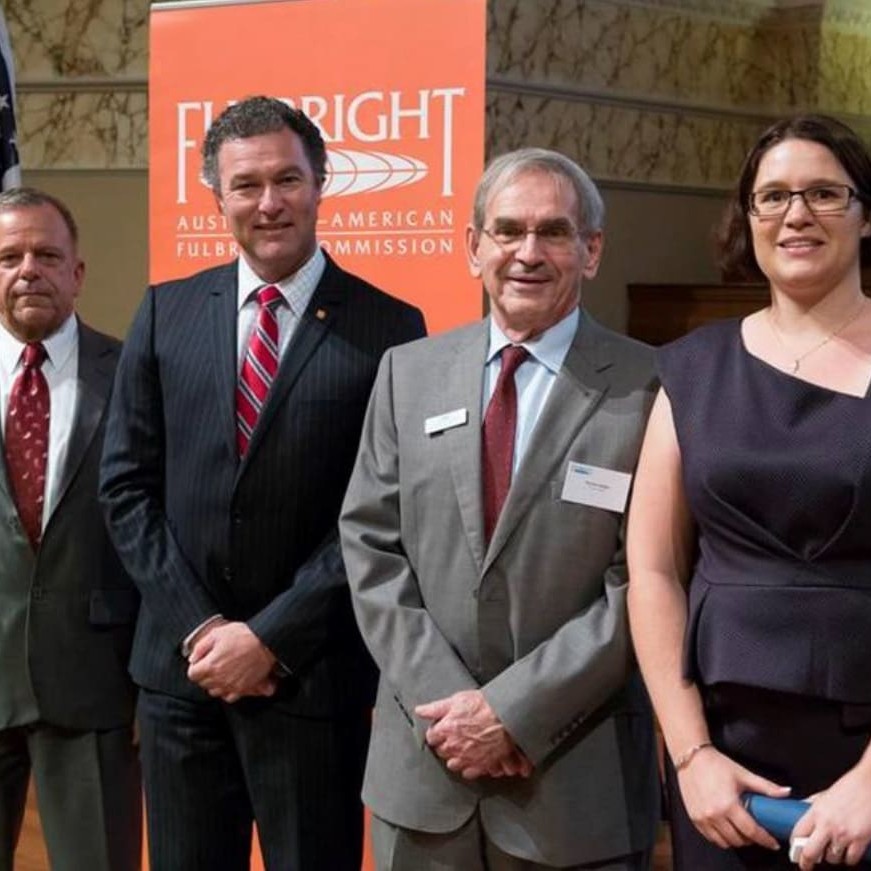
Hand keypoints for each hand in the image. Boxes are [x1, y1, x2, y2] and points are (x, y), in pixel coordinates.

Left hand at [187, 621, 276, 701]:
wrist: (266, 642)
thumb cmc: (243, 635)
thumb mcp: (217, 633)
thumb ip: (201, 647)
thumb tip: (193, 658)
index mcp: (210, 665)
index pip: (192, 675)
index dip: (195, 667)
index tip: (201, 661)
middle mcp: (219, 679)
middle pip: (203, 684)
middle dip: (205, 675)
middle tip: (213, 663)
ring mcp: (231, 685)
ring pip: (215, 692)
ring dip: (215, 683)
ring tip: (222, 671)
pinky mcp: (243, 688)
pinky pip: (229, 697)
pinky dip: (227, 691)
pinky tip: (231, 681)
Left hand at [415, 690, 532, 779]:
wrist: (506, 716)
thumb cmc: (484, 705)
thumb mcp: (456, 700)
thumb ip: (435, 708)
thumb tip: (420, 710)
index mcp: (445, 730)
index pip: (431, 737)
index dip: (436, 732)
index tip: (441, 729)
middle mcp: (454, 746)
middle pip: (441, 752)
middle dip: (444, 745)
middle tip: (453, 736)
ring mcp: (467, 757)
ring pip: (452, 764)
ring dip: (455, 757)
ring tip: (462, 748)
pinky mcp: (480, 765)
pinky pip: (468, 773)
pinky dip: (468, 767)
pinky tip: (472, 758)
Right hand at [677, 746, 788, 850]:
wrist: (691, 758)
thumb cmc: (717, 765)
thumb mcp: (743, 774)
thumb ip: (766, 786)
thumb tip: (787, 792)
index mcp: (728, 805)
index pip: (752, 832)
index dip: (765, 840)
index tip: (774, 843)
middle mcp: (715, 815)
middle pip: (739, 840)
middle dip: (751, 840)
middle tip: (757, 833)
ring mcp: (703, 819)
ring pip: (725, 842)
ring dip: (736, 840)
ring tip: (742, 831)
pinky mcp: (694, 819)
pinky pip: (711, 838)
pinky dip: (721, 838)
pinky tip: (727, 829)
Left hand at [791, 762, 870, 868]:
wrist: (869, 784)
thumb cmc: (849, 787)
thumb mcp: (824, 795)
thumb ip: (812, 806)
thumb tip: (801, 811)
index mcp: (816, 812)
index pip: (798, 833)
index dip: (794, 845)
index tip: (795, 851)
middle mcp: (827, 824)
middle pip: (810, 852)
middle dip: (806, 862)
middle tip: (806, 864)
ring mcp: (844, 834)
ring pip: (832, 858)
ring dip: (832, 857)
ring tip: (833, 850)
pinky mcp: (860, 840)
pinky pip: (851, 859)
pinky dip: (849, 859)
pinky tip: (848, 852)